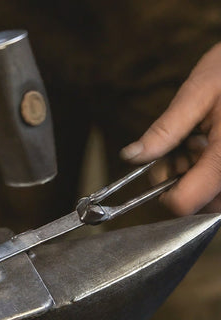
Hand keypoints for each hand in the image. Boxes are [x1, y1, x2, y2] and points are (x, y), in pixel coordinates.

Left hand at [120, 43, 220, 214]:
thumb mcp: (198, 92)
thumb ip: (165, 129)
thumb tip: (131, 156)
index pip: (184, 203)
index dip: (164, 192)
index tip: (162, 167)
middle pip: (197, 203)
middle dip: (180, 180)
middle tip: (183, 144)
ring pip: (209, 198)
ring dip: (193, 176)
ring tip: (199, 140)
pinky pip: (219, 185)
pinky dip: (206, 172)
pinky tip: (208, 146)